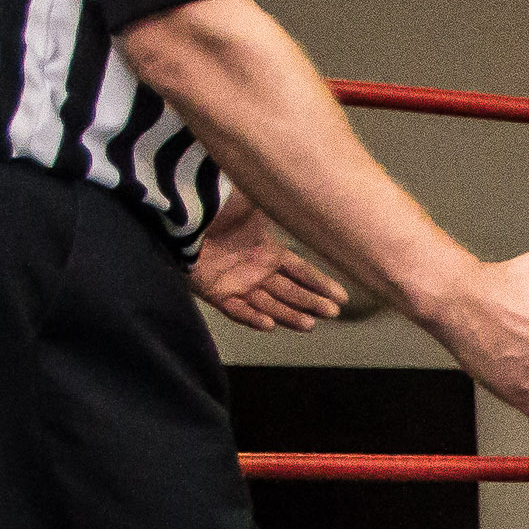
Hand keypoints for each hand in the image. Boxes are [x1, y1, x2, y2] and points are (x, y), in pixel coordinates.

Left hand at [191, 199, 344, 331]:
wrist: (187, 215)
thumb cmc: (220, 205)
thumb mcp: (255, 203)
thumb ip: (280, 209)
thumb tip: (309, 205)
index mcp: (268, 249)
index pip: (301, 271)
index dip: (321, 284)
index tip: (342, 298)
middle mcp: (256, 269)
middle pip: (290, 292)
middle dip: (311, 303)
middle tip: (331, 314)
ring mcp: (237, 282)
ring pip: (268, 305)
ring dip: (288, 316)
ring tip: (309, 325)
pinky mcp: (215, 292)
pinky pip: (237, 310)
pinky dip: (252, 318)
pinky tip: (269, 324)